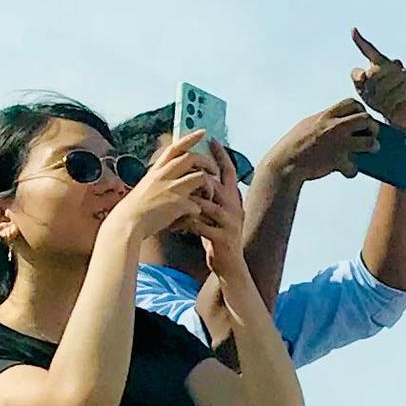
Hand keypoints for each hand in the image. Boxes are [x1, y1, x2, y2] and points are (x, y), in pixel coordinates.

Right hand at [107, 133, 226, 249]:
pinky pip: (198, 204)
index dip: (190, 138)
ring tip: (208, 196)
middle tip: (214, 171)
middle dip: (208, 163)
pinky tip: (194, 216)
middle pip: (193, 158)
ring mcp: (171, 188)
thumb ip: (160, 178)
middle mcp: (164, 175)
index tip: (203, 132)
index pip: (175, 148)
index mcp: (157, 170)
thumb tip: (173, 174)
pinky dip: (198, 211)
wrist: (127, 224)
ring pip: (201, 177)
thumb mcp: (147, 186)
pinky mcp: (177, 204)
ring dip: (209, 187)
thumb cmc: (136, 208)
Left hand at [185, 147, 256, 278]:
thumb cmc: (218, 236)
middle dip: (197, 174)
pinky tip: (173, 225)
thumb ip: (210, 196)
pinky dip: (184, 223)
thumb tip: (196, 177)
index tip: (210, 139)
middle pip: (216, 183)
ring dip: (185, 202)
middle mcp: (235, 207)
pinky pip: (200, 224)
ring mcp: (230, 222)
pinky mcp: (222, 237)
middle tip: (180, 169)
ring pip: (205, 203)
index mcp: (234, 198)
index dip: (220, 155)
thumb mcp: (217, 213)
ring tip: (170, 204)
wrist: (230, 265)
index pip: (229, 171)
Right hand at [262, 97, 381, 182]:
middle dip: (372, 127)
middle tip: (370, 134)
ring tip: (372, 149)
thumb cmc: (296, 145)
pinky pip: (353, 166)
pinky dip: (351, 170)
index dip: (361, 110)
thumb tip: (346, 127)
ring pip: (369, 142)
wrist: (284, 163)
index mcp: (326, 116)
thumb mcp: (309, 125)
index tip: (360, 119)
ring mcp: (337, 143)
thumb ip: (326, 122)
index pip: (352, 103)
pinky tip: (347, 171)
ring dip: (372, 146)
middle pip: (366, 119)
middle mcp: (333, 126)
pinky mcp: (337, 160)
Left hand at [351, 28, 405, 133]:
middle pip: (374, 70)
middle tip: (376, 95)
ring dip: (383, 92)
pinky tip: (394, 101)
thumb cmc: (380, 101)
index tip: (353, 31)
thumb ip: (358, 78)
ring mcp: (402, 74)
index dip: (360, 42)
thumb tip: (363, 72)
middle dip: (371, 84)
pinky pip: (399, 87)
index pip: (369, 51)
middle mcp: (392, 65)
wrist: (400, 117)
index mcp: (378, 64)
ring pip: (386, 79)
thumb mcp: (363, 90)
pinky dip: (394, 96)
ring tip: (386, 101)